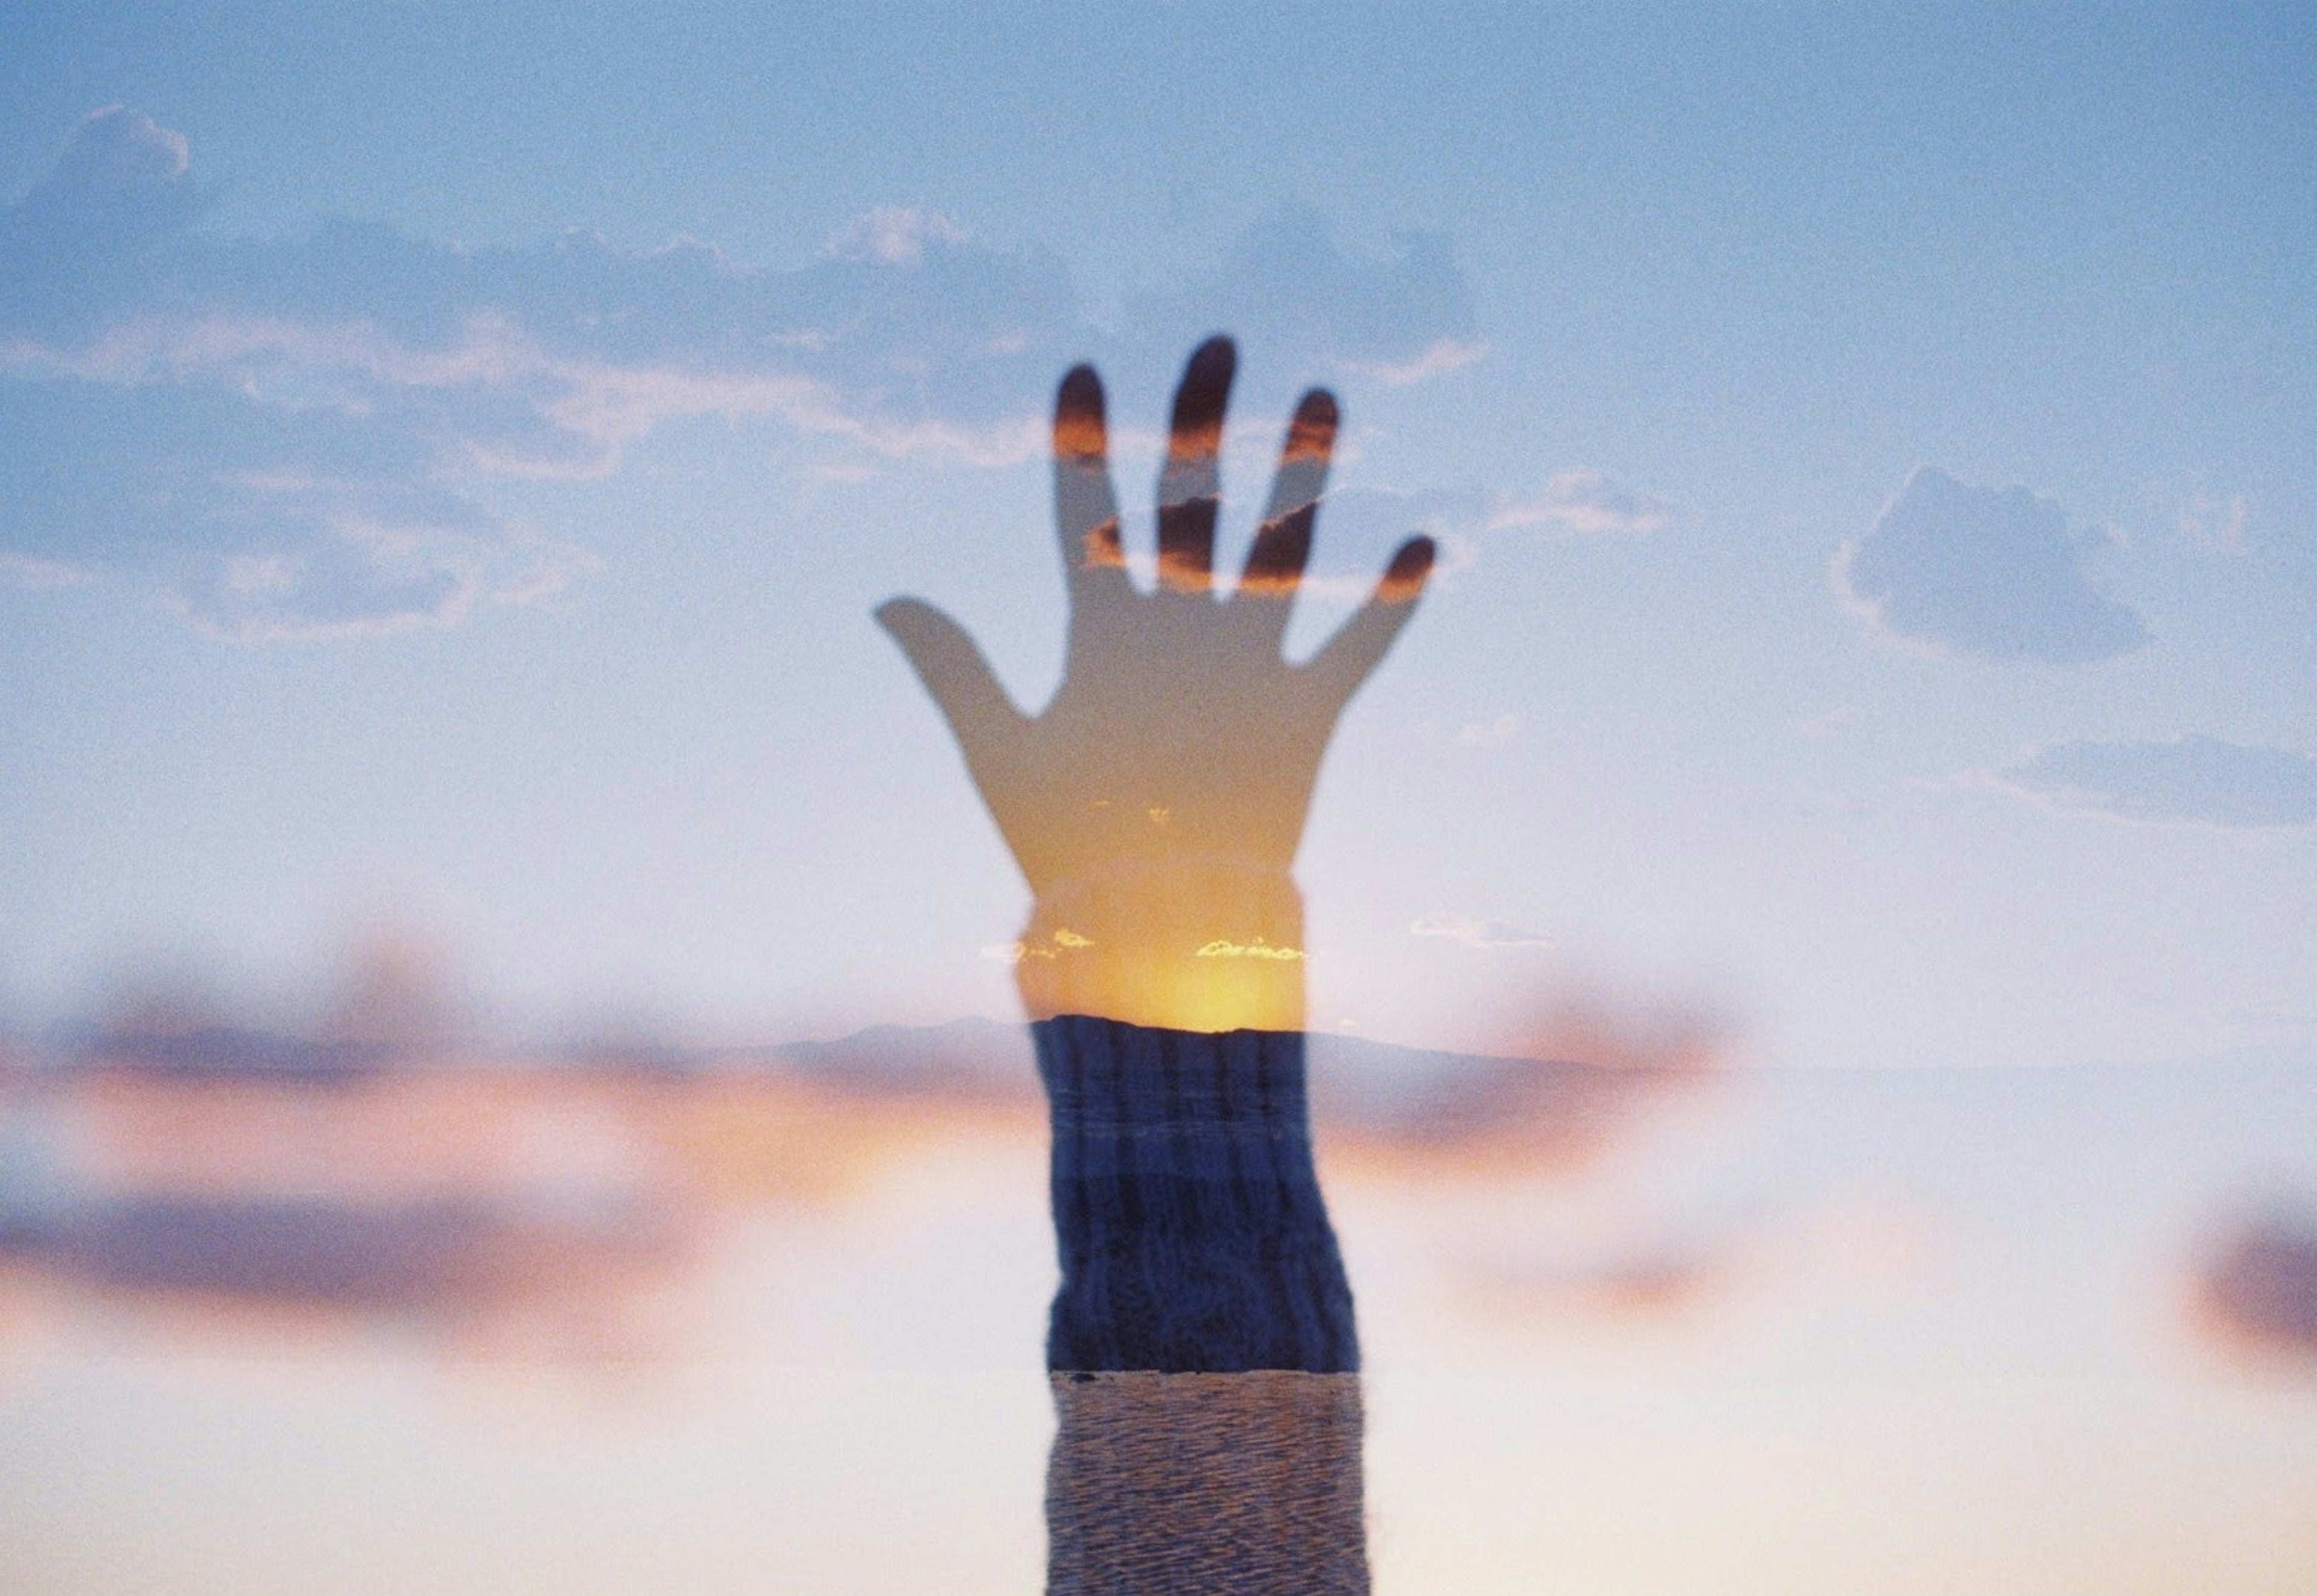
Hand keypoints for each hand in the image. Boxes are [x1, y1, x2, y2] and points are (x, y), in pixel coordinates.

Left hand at [878, 336, 1433, 1030]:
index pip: (1089, 517)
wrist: (1153, 925)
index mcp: (1102, 632)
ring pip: (1280, 550)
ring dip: (1302, 477)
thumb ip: (956, 670)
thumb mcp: (1002, 752)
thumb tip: (883, 597)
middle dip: (1203, 425)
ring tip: (1321, 396)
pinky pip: (1356, 648)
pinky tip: (1421, 541)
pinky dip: (1389, 602)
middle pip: (1191, 505)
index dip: (1081, 447)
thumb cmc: (1066, 847)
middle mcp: (1175, 632)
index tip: (1081, 371)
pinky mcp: (1301, 714)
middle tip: (1215, 345)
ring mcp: (1243, 667)